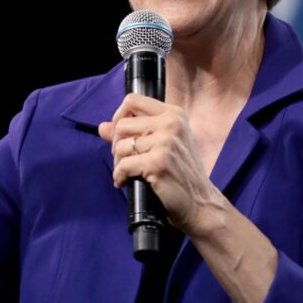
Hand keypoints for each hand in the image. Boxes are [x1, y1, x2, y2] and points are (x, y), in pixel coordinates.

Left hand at [98, 93, 225, 234]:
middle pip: (122, 125)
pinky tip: (124, 182)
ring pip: (120, 146)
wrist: (200, 202)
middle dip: (116, 145)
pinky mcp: (158, 163)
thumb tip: (102, 127)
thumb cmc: (181, 172)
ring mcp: (165, 143)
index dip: (119, 117)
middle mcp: (171, 124)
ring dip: (118, 163)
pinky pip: (123, 166)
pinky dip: (119, 177)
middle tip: (124, 159)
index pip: (132, 100)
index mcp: (173, 114)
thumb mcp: (163, 144)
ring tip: (127, 172)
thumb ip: (134, 132)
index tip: (121, 135)